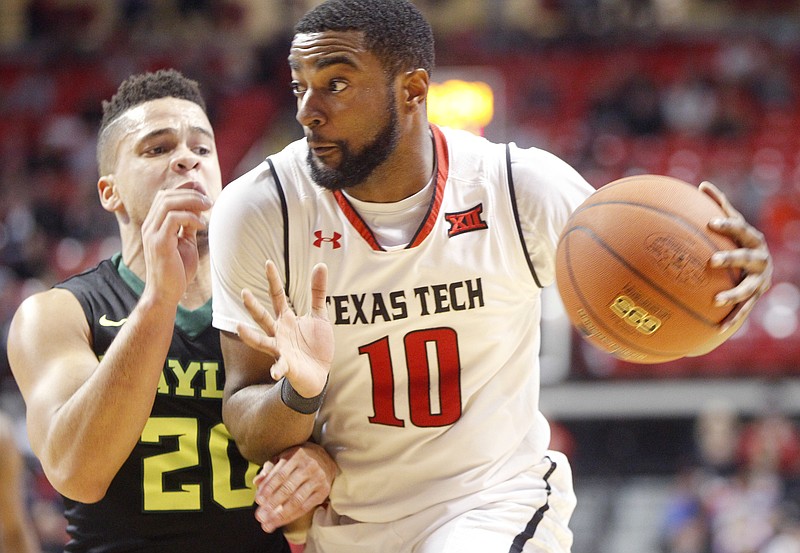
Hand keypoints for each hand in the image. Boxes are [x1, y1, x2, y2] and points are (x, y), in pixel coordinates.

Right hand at [141, 188, 211, 304]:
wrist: (166, 293)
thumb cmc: (177, 270)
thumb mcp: (186, 242)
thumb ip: (189, 225)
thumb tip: (199, 207)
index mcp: (154, 224)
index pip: (164, 196)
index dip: (184, 189)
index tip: (204, 193)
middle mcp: (149, 226)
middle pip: (165, 195)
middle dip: (190, 193)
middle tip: (209, 201)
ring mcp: (152, 234)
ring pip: (168, 203)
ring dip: (191, 201)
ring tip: (208, 208)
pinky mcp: (159, 243)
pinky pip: (173, 219)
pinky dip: (191, 217)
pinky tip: (202, 225)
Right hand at [237, 260, 332, 397]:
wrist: (319, 373)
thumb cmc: (316, 344)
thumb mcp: (320, 315)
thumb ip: (318, 293)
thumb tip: (320, 265)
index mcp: (286, 319)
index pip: (277, 296)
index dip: (273, 280)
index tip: (268, 263)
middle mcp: (279, 333)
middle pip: (263, 317)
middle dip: (253, 306)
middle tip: (244, 292)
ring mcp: (281, 349)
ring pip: (262, 341)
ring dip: (250, 336)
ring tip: (239, 328)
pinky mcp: (287, 365)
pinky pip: (280, 367)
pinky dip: (277, 369)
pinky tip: (274, 372)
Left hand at [253, 442, 335, 533]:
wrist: (324, 460)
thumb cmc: (298, 461)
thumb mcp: (285, 458)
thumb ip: (270, 470)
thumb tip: (256, 482)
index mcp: (297, 456)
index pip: (280, 474)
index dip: (268, 488)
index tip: (258, 500)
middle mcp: (309, 467)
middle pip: (288, 488)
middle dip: (272, 504)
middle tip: (260, 516)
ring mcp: (318, 479)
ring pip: (297, 500)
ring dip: (280, 514)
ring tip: (268, 523)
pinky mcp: (323, 491)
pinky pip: (306, 507)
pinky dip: (291, 516)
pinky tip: (280, 521)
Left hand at [700, 181, 772, 330]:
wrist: (762, 267)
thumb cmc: (740, 240)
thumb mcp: (733, 224)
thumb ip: (720, 206)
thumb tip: (702, 185)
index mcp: (752, 239)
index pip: (740, 229)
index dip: (728, 225)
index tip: (711, 223)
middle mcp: (760, 259)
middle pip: (746, 258)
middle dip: (731, 259)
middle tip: (712, 261)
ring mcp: (759, 280)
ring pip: (748, 288)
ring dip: (734, 295)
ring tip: (716, 300)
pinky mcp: (754, 298)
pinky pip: (743, 310)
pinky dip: (732, 319)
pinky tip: (718, 330)